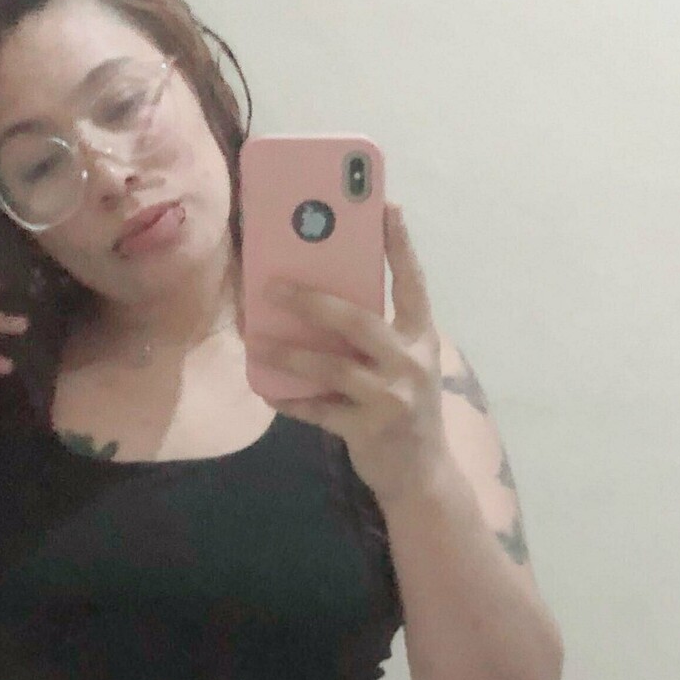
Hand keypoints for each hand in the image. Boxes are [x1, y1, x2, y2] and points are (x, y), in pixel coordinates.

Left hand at [246, 201, 447, 503]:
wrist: (423, 474)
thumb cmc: (404, 405)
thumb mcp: (404, 363)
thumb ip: (376, 334)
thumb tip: (316, 299)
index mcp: (421, 336)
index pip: (412, 281)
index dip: (399, 244)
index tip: (386, 205)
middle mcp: (411, 361)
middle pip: (357, 320)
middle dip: (311, 300)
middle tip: (271, 285)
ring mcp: (392, 398)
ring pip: (331, 366)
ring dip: (288, 352)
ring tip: (256, 341)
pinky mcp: (369, 430)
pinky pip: (319, 410)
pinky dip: (290, 400)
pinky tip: (266, 389)